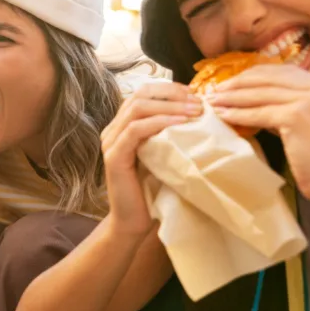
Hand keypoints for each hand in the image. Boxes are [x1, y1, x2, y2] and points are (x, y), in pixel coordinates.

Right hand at [100, 81, 200, 235]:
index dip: (170, 89)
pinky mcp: (114, 157)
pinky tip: (180, 124)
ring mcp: (110, 142)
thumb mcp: (163, 154)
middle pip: (140, 94)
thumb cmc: (152, 189)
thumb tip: (199, 111)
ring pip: (137, 108)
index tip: (195, 94)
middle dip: (171, 94)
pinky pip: (135, 130)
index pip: (143, 93)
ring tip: (194, 111)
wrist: (134, 221)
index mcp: (123, 126)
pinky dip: (159, 122)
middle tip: (198, 101)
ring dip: (169, 106)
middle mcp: (112, 130)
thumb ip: (170, 133)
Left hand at [208, 65, 309, 206]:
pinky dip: (239, 114)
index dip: (256, 75)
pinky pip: (260, 113)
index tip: (235, 82)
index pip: (286, 72)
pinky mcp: (298, 117)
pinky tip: (224, 116)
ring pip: (262, 93)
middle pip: (271, 77)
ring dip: (234, 96)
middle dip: (240, 82)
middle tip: (217, 90)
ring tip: (214, 101)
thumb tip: (260, 108)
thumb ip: (293, 113)